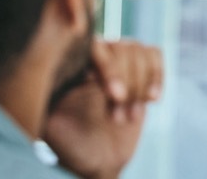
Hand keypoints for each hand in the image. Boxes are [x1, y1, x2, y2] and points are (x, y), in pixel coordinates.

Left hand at [43, 38, 163, 178]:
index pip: (93, 48)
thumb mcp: (53, 127)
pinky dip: (157, 76)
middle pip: (121, 48)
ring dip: (140, 87)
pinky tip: (152, 100)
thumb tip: (50, 76)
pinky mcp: (140, 66)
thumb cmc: (72, 145)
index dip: (110, 69)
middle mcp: (95, 55)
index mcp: (71, 65)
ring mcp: (118, 57)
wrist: (99, 158)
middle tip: (120, 120)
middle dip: (128, 86)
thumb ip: (49, 102)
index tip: (117, 97)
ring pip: (139, 50)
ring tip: (131, 117)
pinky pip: (154, 54)